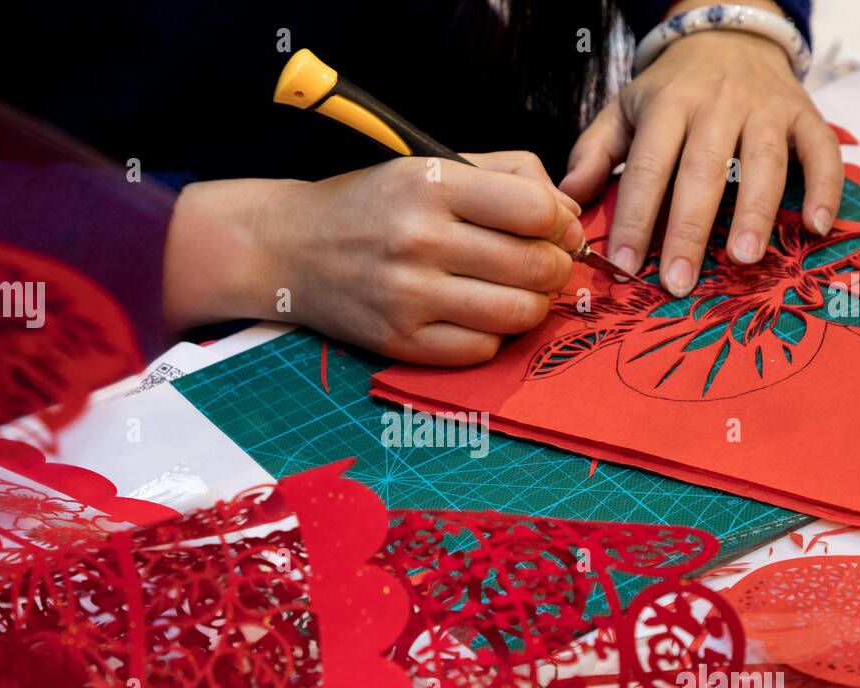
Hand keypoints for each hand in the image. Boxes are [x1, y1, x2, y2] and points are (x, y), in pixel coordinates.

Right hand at [163, 151, 582, 365]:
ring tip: (517, 293)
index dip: (561, 224)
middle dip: (554, 268)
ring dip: (532, 306)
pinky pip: (481, 349)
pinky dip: (493, 336)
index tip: (556, 231)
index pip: (536, 210)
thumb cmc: (371, 204)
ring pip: (517, 313)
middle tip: (543, 266)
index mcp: (432, 185)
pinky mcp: (400, 342)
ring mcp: (409, 296)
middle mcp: (420, 240)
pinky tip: (477, 316)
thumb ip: (508, 175)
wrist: (288, 248)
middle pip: (535, 265)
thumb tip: (570, 215)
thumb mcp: (431, 165)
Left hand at [558, 16, 843, 296]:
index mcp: (667, 105)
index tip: (626, 265)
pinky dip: (825, 188)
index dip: (636, 217)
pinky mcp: (806, 114)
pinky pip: (821, 152)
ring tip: (744, 258)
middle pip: (703, 171)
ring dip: (756, 212)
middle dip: (689, 230)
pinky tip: (817, 228)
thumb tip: (566, 202)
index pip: (648, 166)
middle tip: (679, 281)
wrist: (728, 35)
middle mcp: (718, 104)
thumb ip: (593, 153)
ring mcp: (766, 109)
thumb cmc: (670, 90)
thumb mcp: (623, 110)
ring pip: (764, 162)